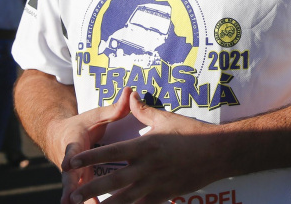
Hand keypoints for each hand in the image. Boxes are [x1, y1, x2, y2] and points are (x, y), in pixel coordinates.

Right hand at [55, 87, 131, 203]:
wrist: (59, 137)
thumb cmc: (81, 125)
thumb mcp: (95, 115)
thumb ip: (114, 108)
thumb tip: (130, 91)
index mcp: (73, 145)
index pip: (71, 152)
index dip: (70, 159)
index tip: (67, 165)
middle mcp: (70, 164)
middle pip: (70, 180)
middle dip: (71, 191)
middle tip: (71, 201)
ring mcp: (74, 177)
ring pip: (76, 193)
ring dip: (82, 203)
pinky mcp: (80, 186)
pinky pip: (85, 198)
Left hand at [65, 90, 231, 203]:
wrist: (217, 152)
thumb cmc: (192, 132)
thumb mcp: (166, 119)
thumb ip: (144, 111)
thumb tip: (131, 95)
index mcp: (145, 146)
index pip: (112, 152)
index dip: (91, 158)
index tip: (72, 161)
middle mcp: (147, 167)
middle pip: (113, 181)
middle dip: (91, 188)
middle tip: (73, 195)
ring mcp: (156, 184)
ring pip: (125, 199)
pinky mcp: (165, 195)